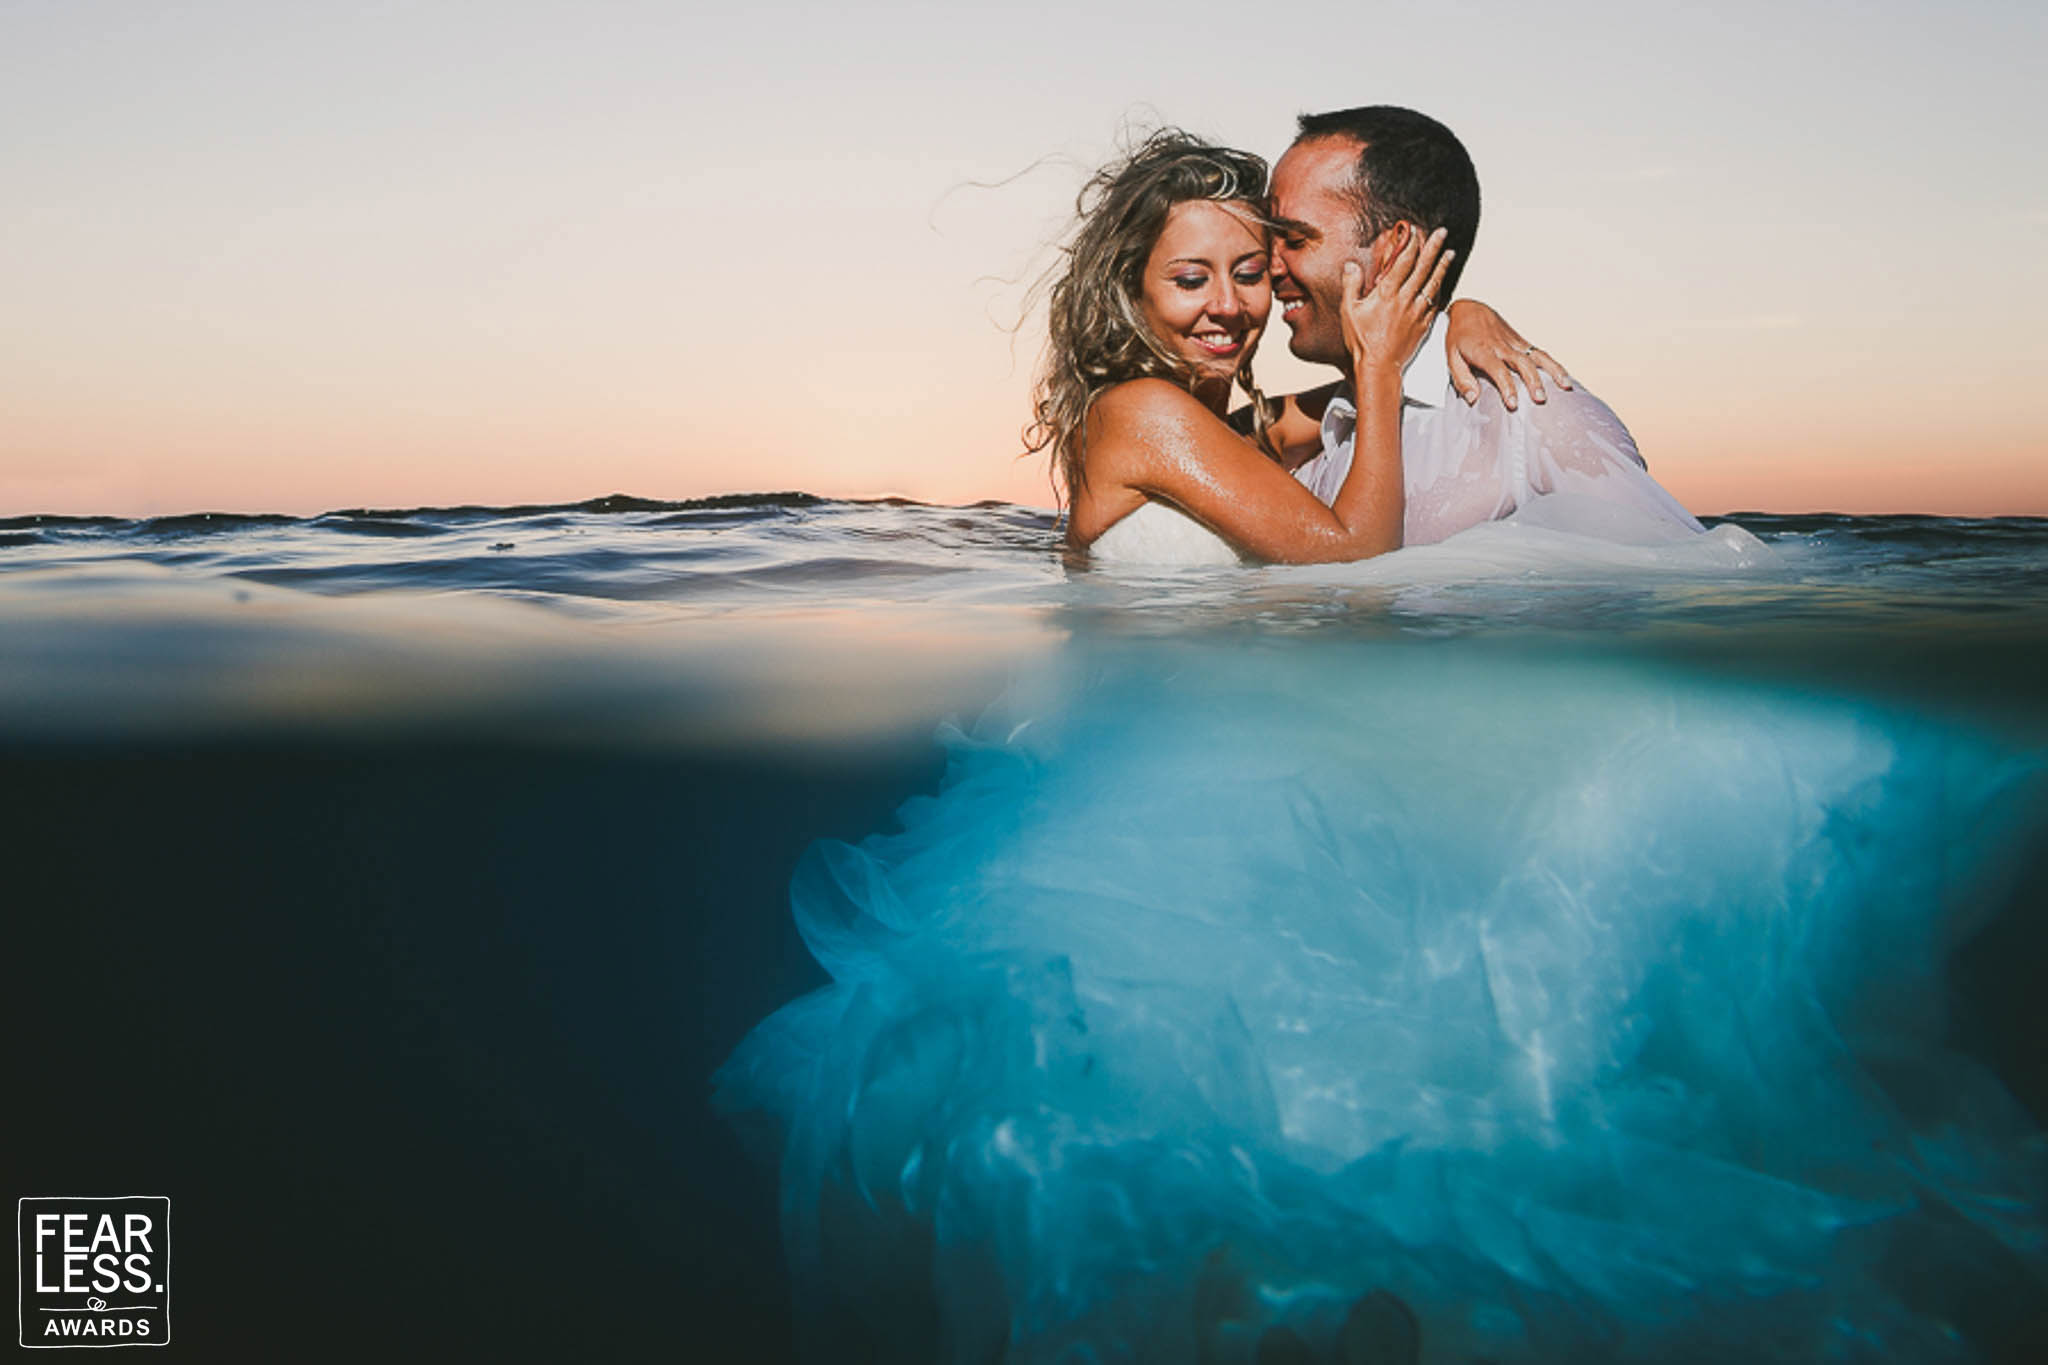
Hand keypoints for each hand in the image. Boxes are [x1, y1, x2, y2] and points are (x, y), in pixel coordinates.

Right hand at [1340, 225, 1452, 381]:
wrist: (1378, 366)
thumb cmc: (1361, 340)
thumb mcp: (1349, 311)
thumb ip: (1351, 285)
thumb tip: (1351, 265)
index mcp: (1387, 293)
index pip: (1403, 262)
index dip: (1410, 245)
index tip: (1415, 232)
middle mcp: (1405, 299)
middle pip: (1422, 268)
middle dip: (1433, 248)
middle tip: (1442, 233)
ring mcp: (1416, 312)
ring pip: (1432, 284)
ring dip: (1442, 266)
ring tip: (1450, 253)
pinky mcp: (1423, 325)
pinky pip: (1435, 304)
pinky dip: (1440, 290)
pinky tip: (1444, 283)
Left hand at [1444, 299, 1572, 409]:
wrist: (1469, 309)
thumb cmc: (1458, 337)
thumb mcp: (1450, 357)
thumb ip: (1461, 379)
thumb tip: (1473, 399)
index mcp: (1483, 351)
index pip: (1498, 370)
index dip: (1506, 387)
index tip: (1513, 404)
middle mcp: (1502, 346)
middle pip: (1521, 363)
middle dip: (1532, 381)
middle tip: (1540, 399)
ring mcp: (1514, 342)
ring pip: (1536, 356)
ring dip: (1552, 371)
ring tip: (1565, 386)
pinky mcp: (1521, 341)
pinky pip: (1539, 352)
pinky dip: (1554, 364)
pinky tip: (1564, 377)